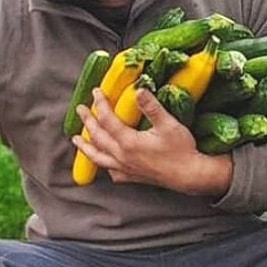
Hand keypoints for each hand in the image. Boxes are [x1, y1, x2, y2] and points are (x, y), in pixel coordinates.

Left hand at [72, 87, 232, 195]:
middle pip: (98, 137)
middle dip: (88, 121)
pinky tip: (104, 163)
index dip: (100, 104)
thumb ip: (151, 107)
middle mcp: (122, 157)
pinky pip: (111, 171)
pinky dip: (103, 165)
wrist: (190, 176)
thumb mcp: (168, 125)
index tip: (97, 92)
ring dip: (86, 147)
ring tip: (76, 140)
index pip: (107, 119)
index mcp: (128, 142)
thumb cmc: (181, 150)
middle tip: (80, 109)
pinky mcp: (132, 177)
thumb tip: (139, 89)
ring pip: (98, 157)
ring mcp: (125, 169)